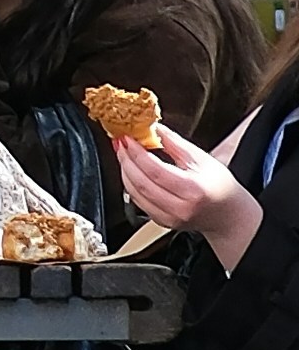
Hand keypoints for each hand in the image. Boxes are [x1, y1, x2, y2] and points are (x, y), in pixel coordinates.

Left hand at [116, 115, 264, 269]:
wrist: (228, 215)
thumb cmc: (219, 186)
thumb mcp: (202, 158)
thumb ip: (174, 143)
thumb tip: (154, 126)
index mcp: (192, 190)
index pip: (155, 170)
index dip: (136, 152)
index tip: (127, 137)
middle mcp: (180, 208)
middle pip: (141, 183)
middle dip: (125, 160)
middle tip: (119, 142)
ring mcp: (171, 219)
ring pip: (136, 194)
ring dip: (125, 172)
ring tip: (122, 153)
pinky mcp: (163, 223)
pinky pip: (139, 203)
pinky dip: (131, 185)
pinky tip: (130, 171)